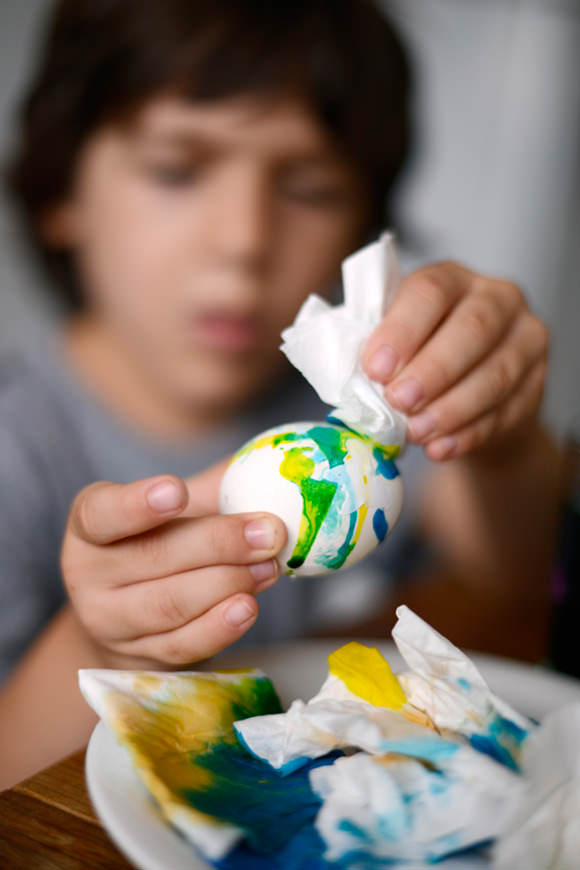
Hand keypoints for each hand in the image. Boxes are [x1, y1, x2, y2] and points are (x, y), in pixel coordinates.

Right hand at [61, 466, 286, 667]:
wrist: (136, 611)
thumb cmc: (166, 542)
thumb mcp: (181, 508)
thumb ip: (219, 485)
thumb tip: (275, 463)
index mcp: (90, 524)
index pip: (102, 513)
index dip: (137, 503)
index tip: (176, 490)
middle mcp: (88, 574)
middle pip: (152, 558)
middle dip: (218, 543)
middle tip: (268, 531)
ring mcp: (109, 622)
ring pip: (169, 604)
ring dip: (228, 583)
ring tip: (269, 566)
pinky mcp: (140, 658)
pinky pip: (182, 645)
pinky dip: (219, 627)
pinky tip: (249, 606)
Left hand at [363, 262, 548, 459]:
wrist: (467, 391)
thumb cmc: (418, 357)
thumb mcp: (394, 340)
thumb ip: (377, 349)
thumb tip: (347, 376)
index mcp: (452, 279)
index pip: (431, 292)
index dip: (402, 330)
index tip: (375, 368)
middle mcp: (497, 300)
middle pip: (473, 329)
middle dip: (432, 370)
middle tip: (399, 402)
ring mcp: (524, 341)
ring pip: (495, 375)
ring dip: (451, 409)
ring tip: (416, 433)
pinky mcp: (536, 383)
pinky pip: (506, 411)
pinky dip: (470, 434)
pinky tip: (441, 448)